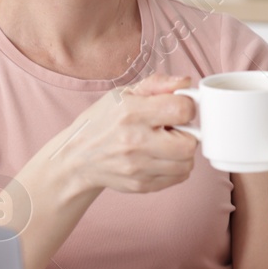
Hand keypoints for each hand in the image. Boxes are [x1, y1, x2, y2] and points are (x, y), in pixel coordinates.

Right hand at [49, 74, 198, 197]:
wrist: (77, 158)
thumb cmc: (102, 122)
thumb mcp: (123, 94)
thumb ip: (157, 84)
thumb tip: (186, 83)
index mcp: (131, 113)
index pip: (182, 110)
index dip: (187, 106)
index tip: (178, 108)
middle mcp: (135, 142)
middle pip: (190, 143)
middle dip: (188, 133)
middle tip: (174, 129)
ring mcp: (138, 167)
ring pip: (187, 163)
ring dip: (182, 152)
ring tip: (166, 143)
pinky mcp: (141, 185)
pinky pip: (178, 178)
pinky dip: (175, 167)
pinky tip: (160, 157)